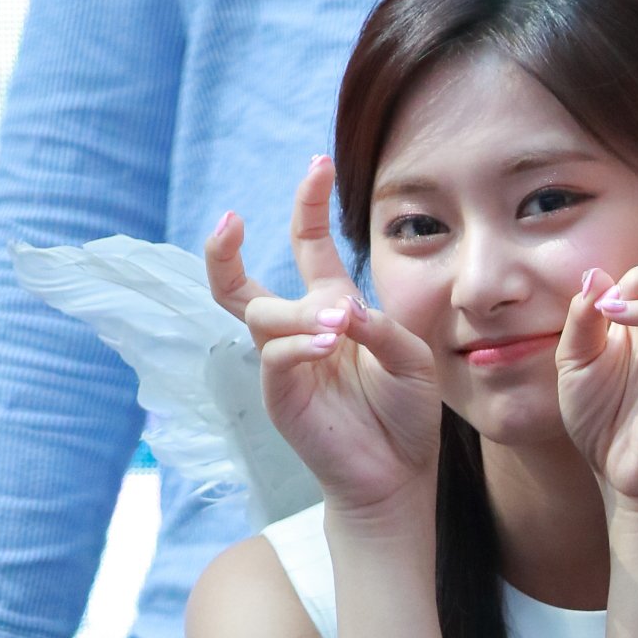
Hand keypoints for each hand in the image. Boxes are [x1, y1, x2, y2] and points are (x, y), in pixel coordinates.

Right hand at [206, 157, 441, 517]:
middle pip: (238, 284)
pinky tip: (329, 346)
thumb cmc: (406, 413)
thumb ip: (378, 326)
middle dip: (226, 250)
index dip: (306, 206)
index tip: (317, 163)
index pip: (307, 248)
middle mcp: (299, 332)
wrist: (399, 475)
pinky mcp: (281, 399)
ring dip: (298, 313)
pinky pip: (274, 358)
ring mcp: (285, 366)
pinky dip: (299, 346)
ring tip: (339, 328)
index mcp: (332, 310)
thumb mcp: (410, 357)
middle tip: (233, 217)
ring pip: (261, 316)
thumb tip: (339, 306)